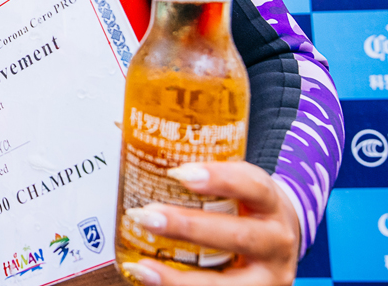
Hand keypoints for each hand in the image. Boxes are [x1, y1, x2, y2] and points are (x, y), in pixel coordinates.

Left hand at [122, 161, 299, 285]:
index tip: (180, 173)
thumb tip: (128, 137)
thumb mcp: (235, 184)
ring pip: (229, 282)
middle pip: (239, 236)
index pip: (252, 186)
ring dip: (181, 277)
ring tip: (143, 265)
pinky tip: (149, 277)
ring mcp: (269, 276)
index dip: (219, 178)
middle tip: (146, 215)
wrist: (280, 240)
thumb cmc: (245, 206)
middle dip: (189, 228)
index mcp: (271, 202)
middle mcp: (277, 241)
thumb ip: (197, 171)